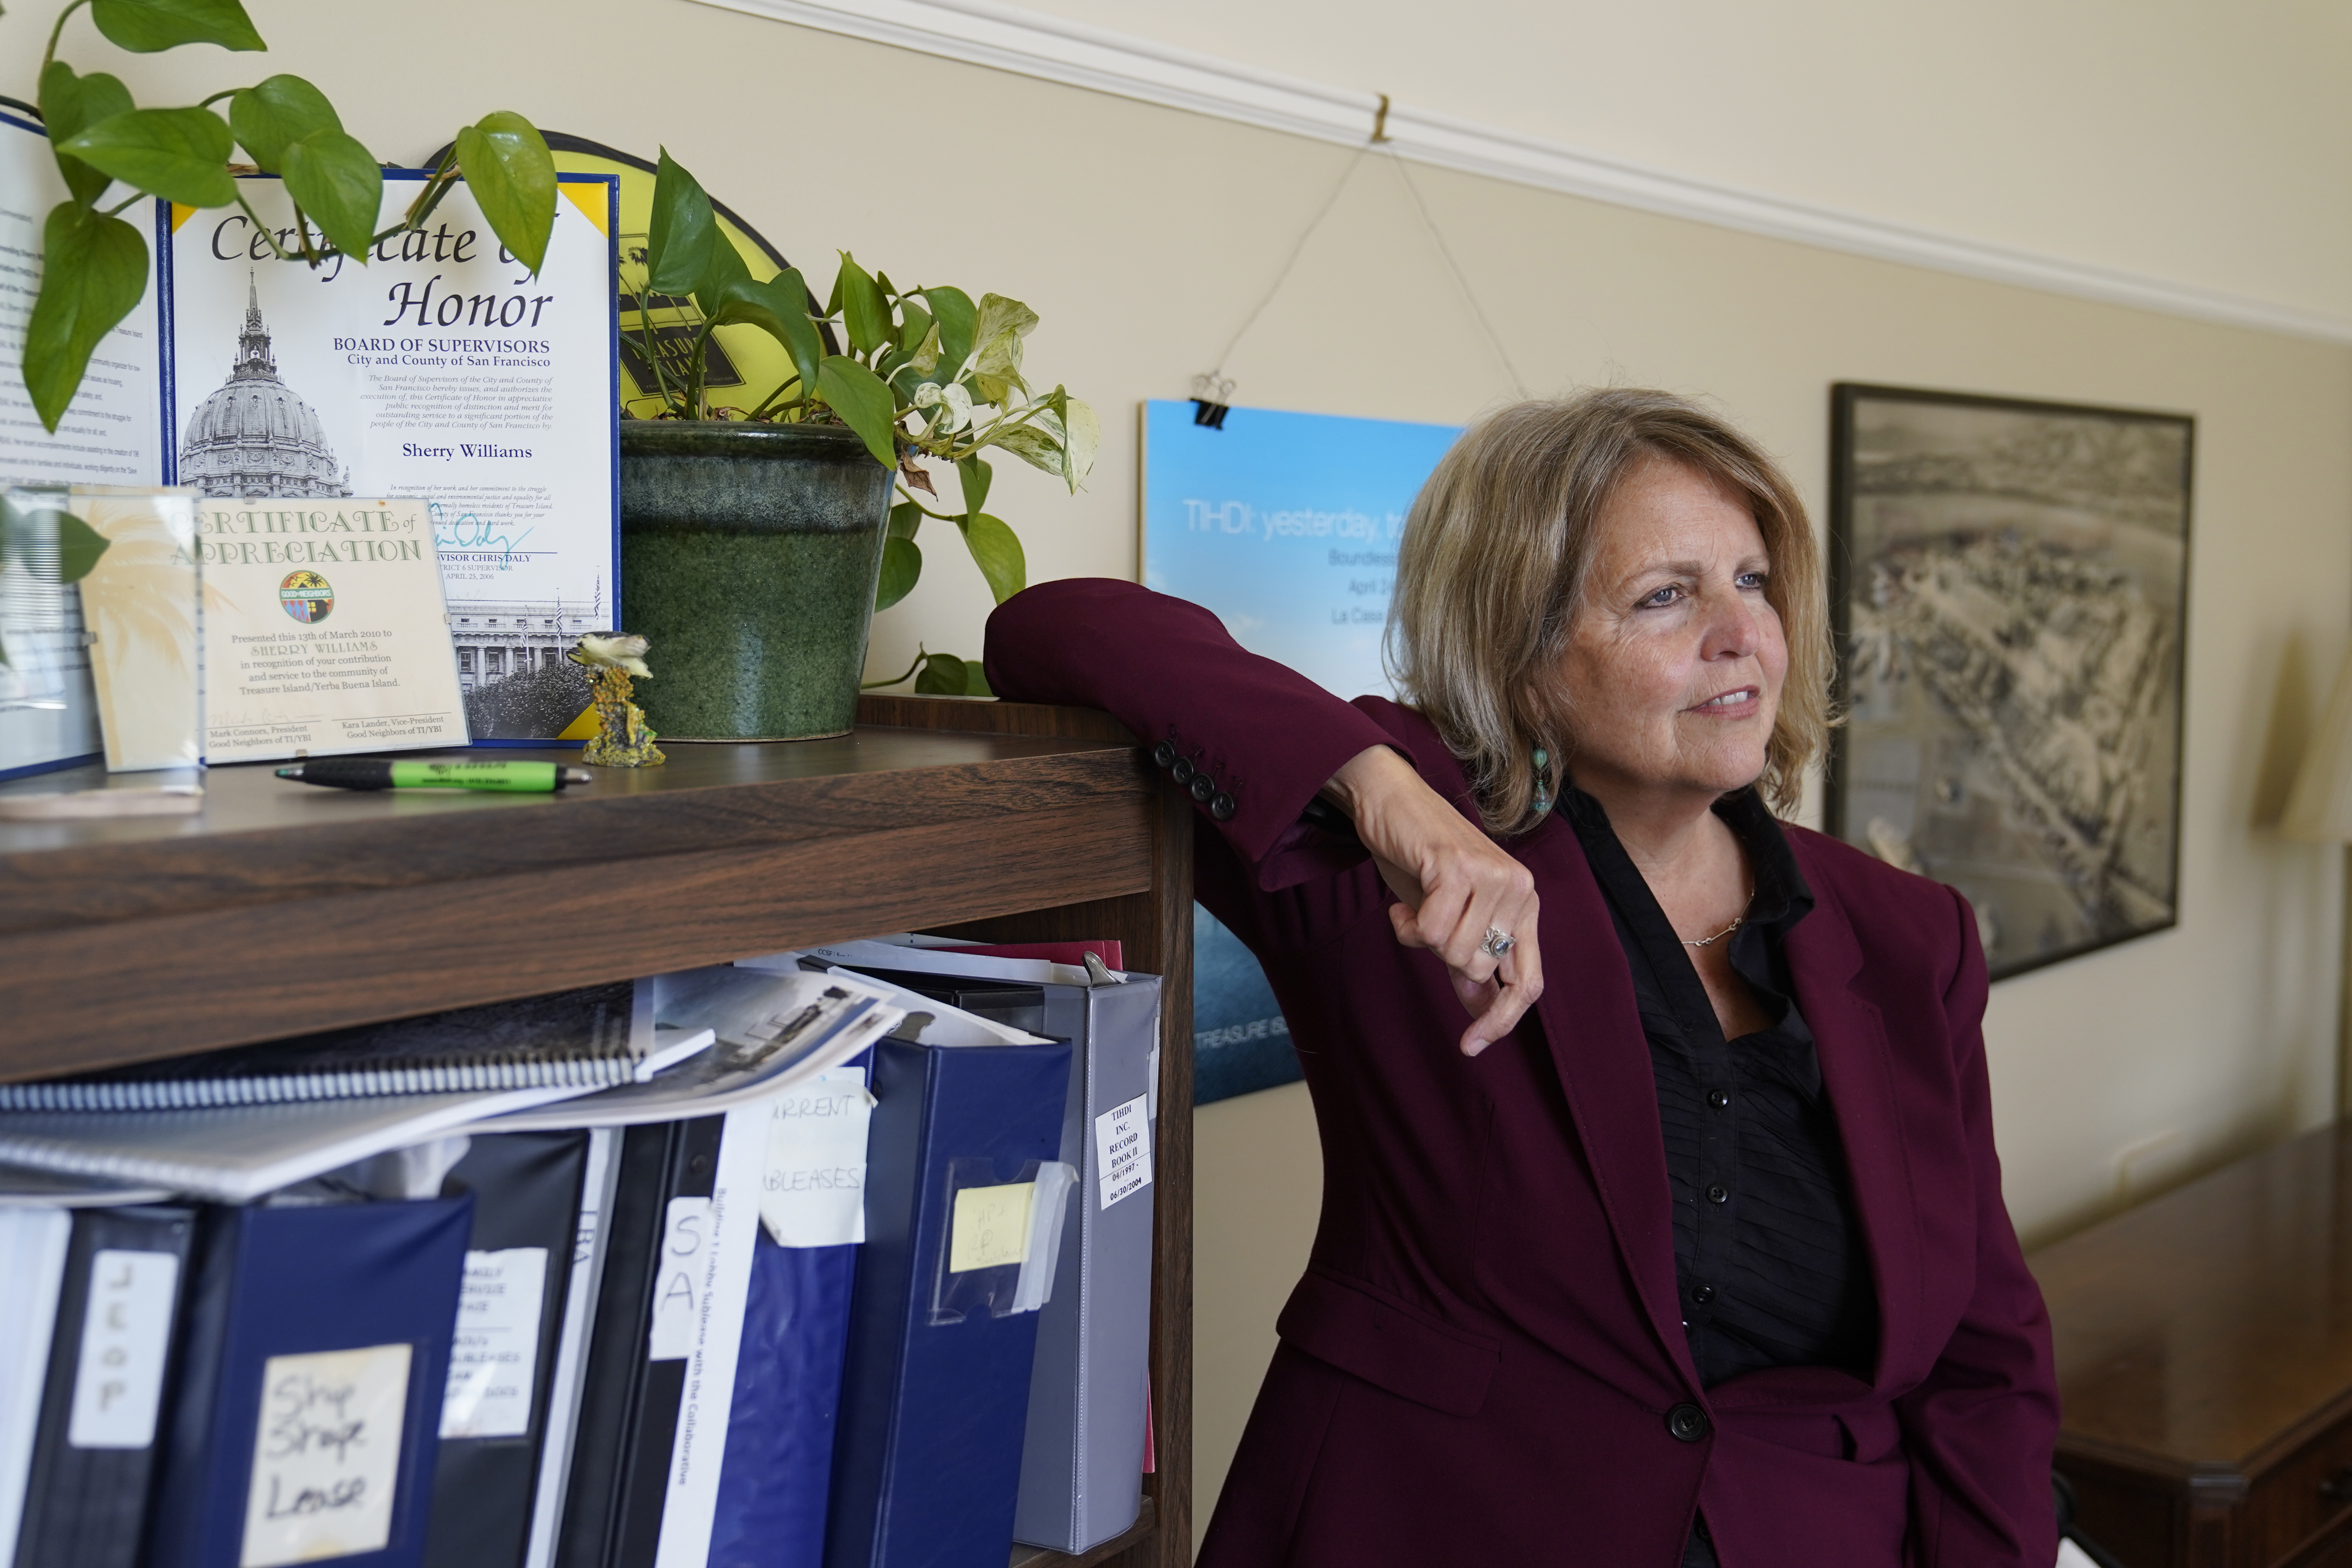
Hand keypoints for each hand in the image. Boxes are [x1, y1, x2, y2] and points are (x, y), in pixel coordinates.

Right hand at [1324, 746, 1542, 1055]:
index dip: (1501, 1020)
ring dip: (1421, 936)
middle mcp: (1520, 890)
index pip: (1527, 982)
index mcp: (1524, 905)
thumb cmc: (1421, 860)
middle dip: (1441, 955)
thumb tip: (1484, 1014)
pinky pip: (1429, 930)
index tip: (1471, 1047)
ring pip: (1454, 951)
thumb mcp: (1452, 917)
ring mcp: (1494, 876)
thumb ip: (1471, 961)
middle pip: (1478, 969)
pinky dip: (1406, 923)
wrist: (1391, 801)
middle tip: (1426, 920)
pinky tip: (1403, 900)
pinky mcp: (1459, 867)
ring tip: (1415, 905)